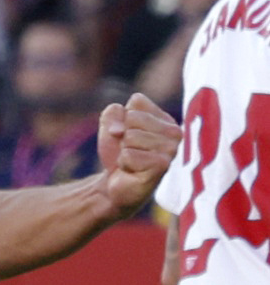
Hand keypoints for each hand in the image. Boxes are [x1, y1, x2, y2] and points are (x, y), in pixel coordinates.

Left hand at [94, 91, 175, 218]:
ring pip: (131, 136)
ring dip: (124, 150)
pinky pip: (129, 155)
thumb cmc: (118, 151)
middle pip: (133, 118)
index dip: (123, 117)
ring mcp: (172, 149)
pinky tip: (133, 170)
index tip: (127, 132)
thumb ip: (112, 113)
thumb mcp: (110, 124)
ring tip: (132, 160)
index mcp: (166, 118)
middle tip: (129, 150)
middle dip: (122, 136)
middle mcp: (175, 131)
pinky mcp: (162, 165)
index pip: (137, 101)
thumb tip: (119, 130)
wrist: (115, 183)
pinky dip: (124, 163)